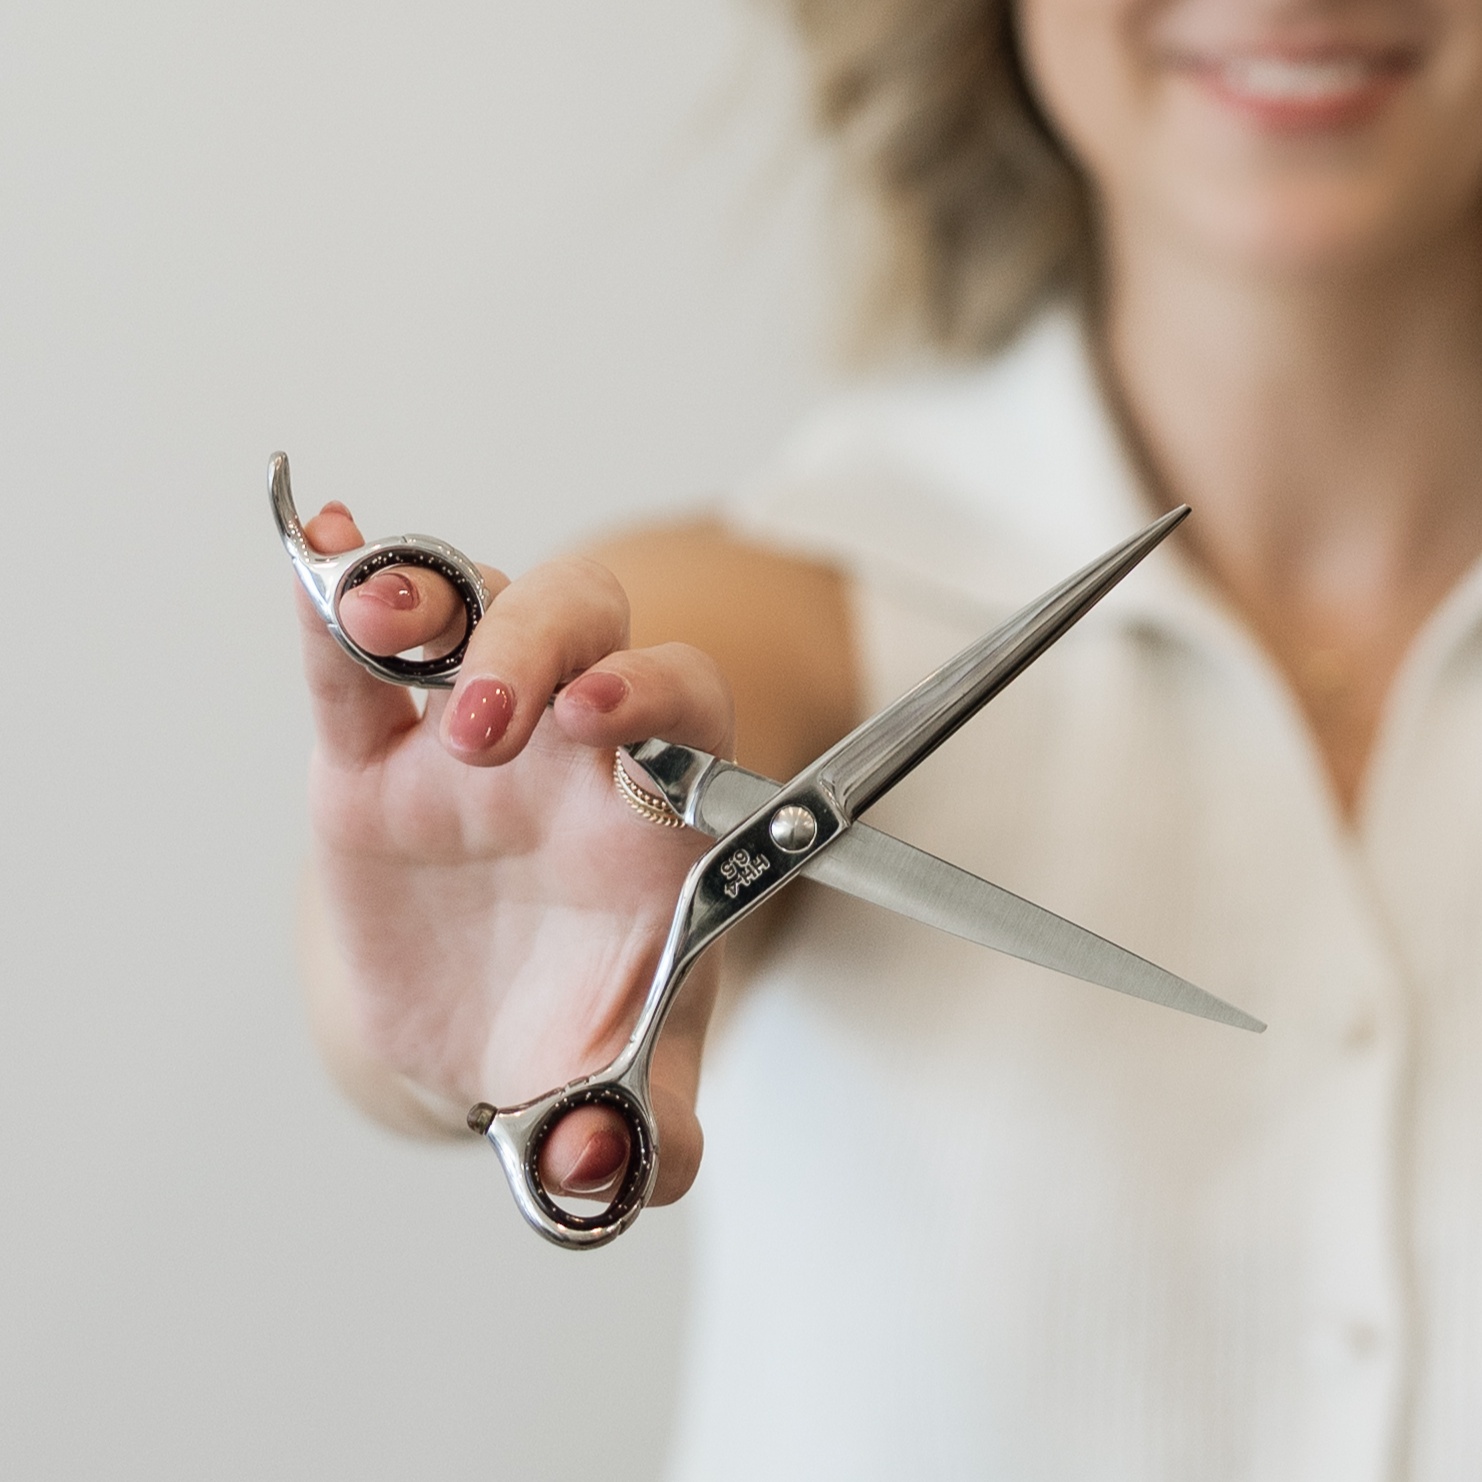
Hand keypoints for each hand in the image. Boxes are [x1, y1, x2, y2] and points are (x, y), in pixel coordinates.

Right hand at [295, 502, 733, 1204]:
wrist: (485, 1022)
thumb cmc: (577, 1027)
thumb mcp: (620, 1082)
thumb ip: (642, 1134)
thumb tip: (596, 1170)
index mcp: (652, 814)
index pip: (684, 714)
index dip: (654, 697)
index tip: (605, 721)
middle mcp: (570, 752)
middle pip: (584, 626)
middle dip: (539, 647)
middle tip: (482, 730)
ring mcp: (467, 740)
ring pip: (473, 608)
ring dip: (433, 601)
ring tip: (387, 625)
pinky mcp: (369, 757)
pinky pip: (355, 660)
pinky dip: (339, 602)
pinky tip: (323, 544)